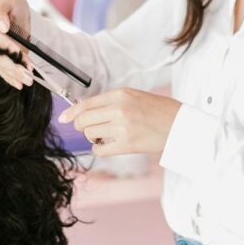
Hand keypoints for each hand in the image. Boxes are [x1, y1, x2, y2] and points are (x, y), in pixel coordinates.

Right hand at [0, 0, 33, 89]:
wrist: (19, 16)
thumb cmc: (12, 6)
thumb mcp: (9, 1)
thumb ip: (0, 10)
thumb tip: (1, 26)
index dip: (4, 44)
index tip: (17, 49)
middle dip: (13, 65)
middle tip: (27, 72)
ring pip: (2, 66)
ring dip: (15, 74)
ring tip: (29, 79)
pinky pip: (4, 71)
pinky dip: (12, 78)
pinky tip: (19, 84)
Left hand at [59, 88, 180, 155]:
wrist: (180, 125)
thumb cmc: (158, 111)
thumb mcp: (134, 97)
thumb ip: (111, 102)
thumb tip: (85, 111)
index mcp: (120, 94)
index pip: (86, 104)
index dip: (71, 113)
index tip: (63, 118)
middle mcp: (119, 109)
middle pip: (83, 120)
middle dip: (81, 126)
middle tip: (89, 129)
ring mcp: (122, 127)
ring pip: (90, 134)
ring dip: (92, 137)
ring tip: (104, 136)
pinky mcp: (126, 145)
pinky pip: (99, 149)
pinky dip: (99, 149)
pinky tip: (107, 145)